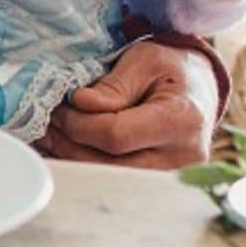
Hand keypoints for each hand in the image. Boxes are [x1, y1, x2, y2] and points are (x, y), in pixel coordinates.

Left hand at [41, 38, 219, 169]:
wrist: (199, 91)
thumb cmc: (170, 70)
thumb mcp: (144, 60)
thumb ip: (113, 85)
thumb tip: (80, 105)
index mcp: (182, 120)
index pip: (116, 136)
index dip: (80, 124)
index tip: (60, 107)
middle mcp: (182, 157)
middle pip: (109, 163)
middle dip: (70, 142)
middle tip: (46, 123)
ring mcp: (173, 177)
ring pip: (108, 178)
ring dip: (72, 158)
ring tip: (51, 135)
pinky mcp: (160, 187)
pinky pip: (115, 180)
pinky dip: (86, 165)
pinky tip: (66, 148)